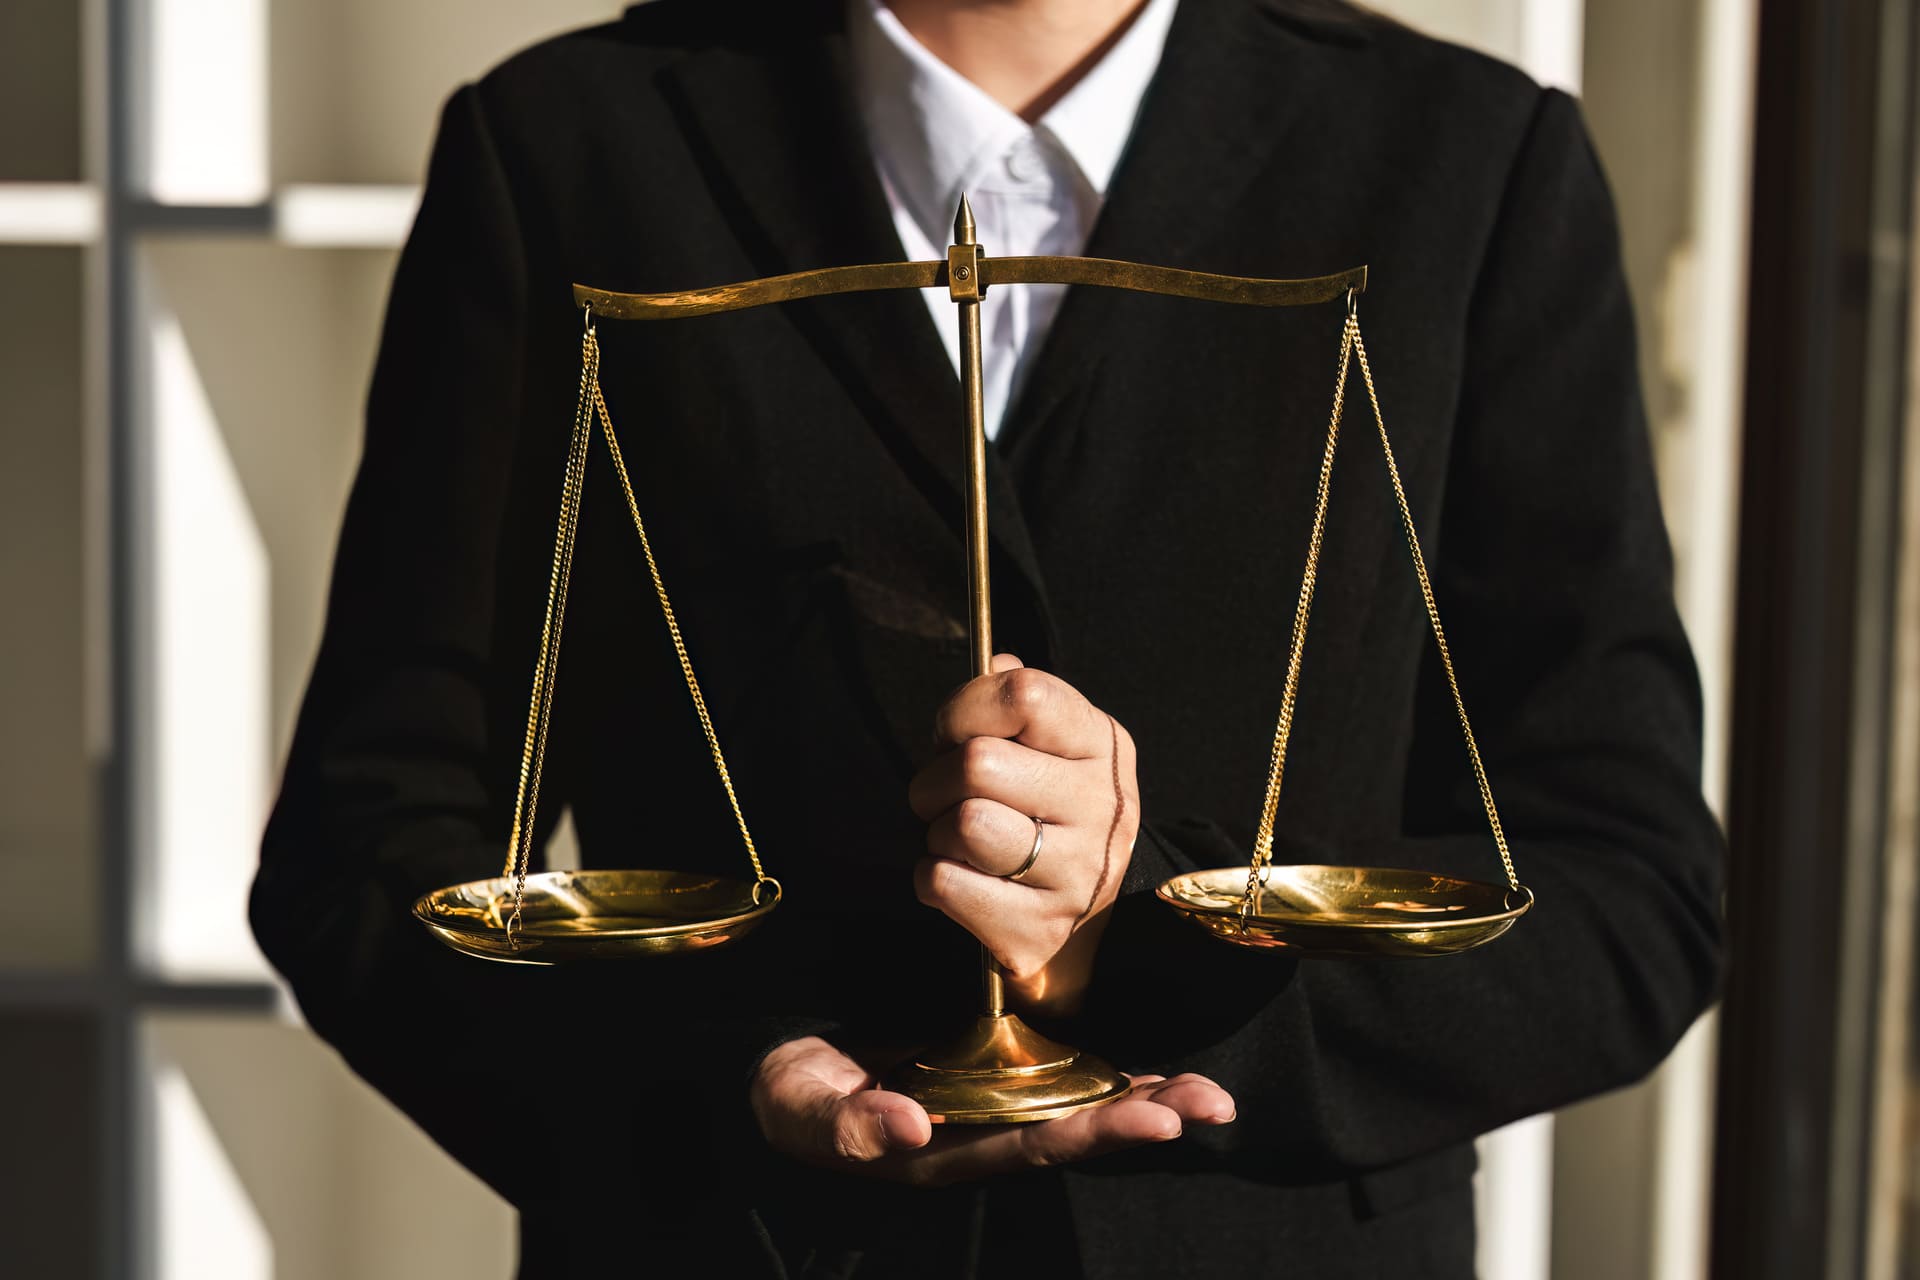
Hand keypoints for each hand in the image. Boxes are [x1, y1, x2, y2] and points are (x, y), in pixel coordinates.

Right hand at [751, 1037, 1233, 1186]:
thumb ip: (848, 1123)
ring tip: (1212, 1100)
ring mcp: (989, 1103)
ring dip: (1145, 1100)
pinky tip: (1160, 1076)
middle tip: (1211, 1107)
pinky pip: (1062, 1074)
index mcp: (943, 1150)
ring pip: (1078, 1105)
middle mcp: (979, 1133)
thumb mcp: (799, 1105)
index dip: (1092, 1133)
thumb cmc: (789, 1088)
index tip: (1153, 1121)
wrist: (781, 1057)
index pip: (1029, 1145)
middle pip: (1074, 1130)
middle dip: (1143, 1119)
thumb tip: (910, 1128)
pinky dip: (1113, 1073)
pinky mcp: (991, 1069)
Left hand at [907, 655, 1139, 1014]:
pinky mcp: (1040, 929)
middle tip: (943, 796)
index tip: (954, 734)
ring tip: (958, 839)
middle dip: (935, 778)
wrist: (1089, 926)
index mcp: (1103, 745)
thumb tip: (992, 663)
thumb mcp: (1052, 746)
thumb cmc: (1048, 814)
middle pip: (977, 762)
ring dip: (937, 832)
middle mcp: (1103, 807)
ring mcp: (1079, 875)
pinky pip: (946, 884)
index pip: (1024, 694)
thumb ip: (1016, 700)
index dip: (964, 709)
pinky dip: (933, 878)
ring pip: (964, 825)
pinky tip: (961, 877)